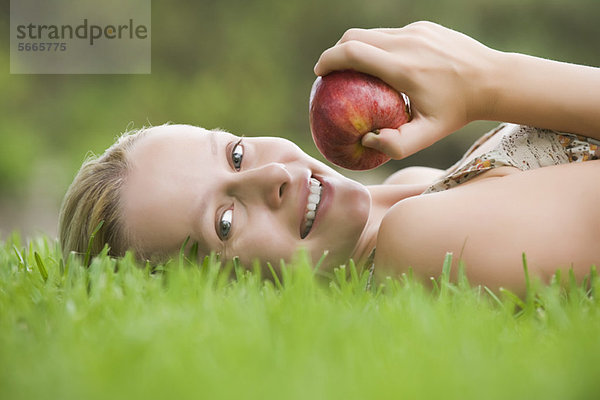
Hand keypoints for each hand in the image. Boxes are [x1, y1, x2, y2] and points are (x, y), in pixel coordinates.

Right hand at [314, 21, 500, 158]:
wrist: (493, 80)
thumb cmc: (457, 112)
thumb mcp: (428, 136)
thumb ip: (396, 145)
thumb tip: (366, 140)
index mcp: (403, 67)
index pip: (352, 52)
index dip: (328, 59)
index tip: (319, 72)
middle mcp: (406, 42)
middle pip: (355, 37)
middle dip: (336, 51)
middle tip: (332, 72)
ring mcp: (416, 30)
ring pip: (373, 33)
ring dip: (358, 48)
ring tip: (355, 70)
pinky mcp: (424, 26)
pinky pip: (392, 34)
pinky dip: (380, 46)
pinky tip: (385, 66)